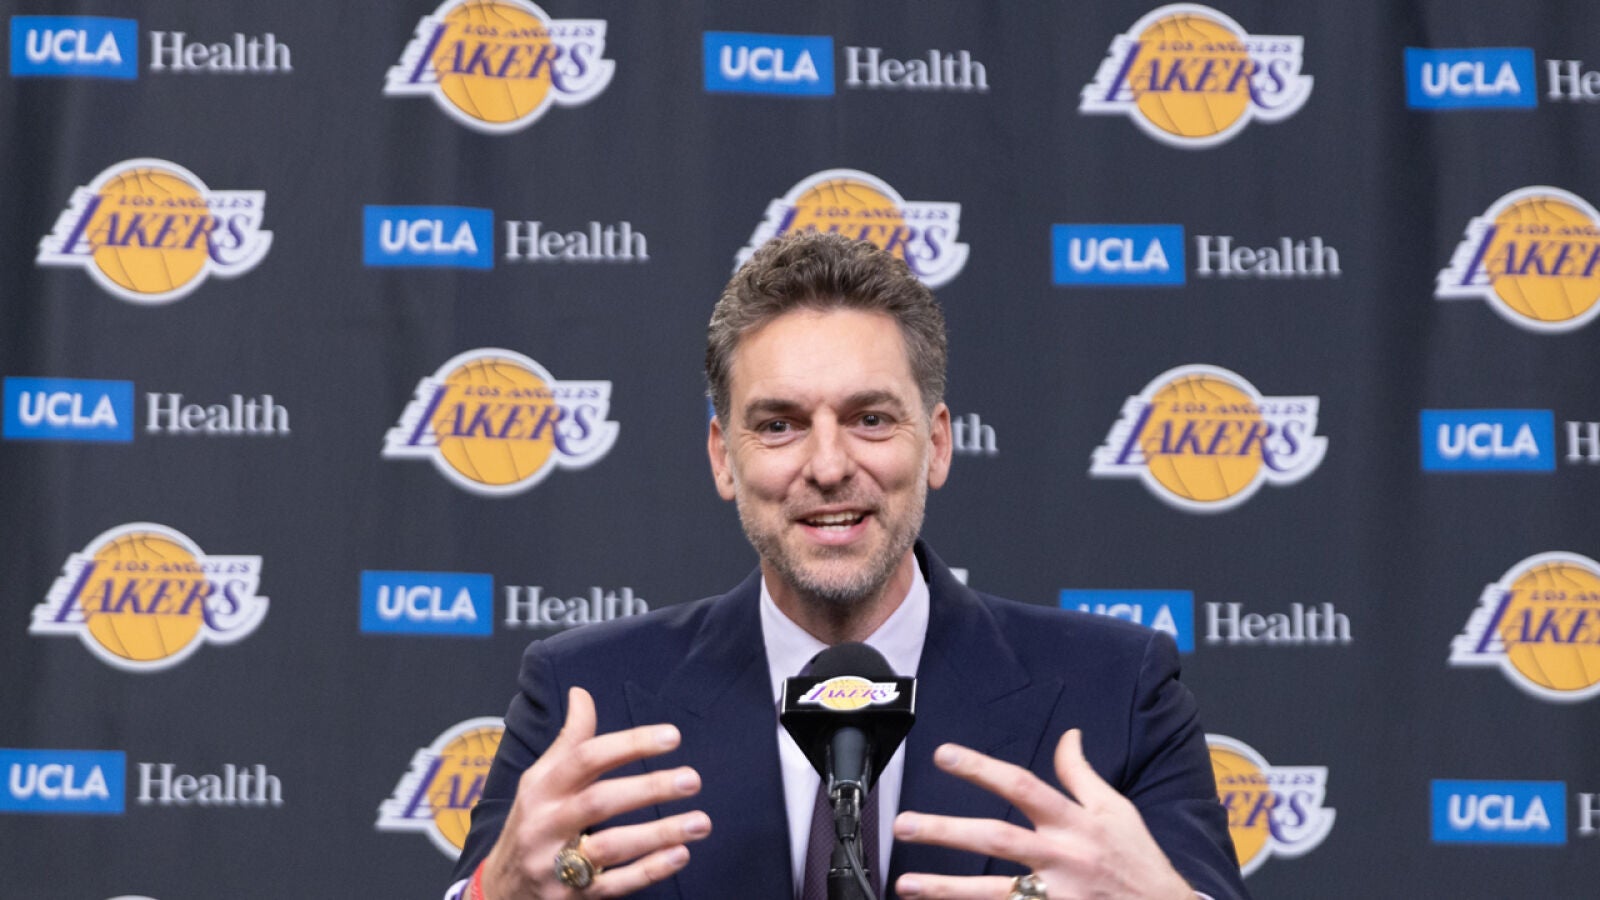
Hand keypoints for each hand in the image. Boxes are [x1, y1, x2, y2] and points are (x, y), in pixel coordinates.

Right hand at [481, 687, 711, 897]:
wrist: (500, 891)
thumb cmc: (531, 824)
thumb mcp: (538, 781)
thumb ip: (568, 741)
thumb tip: (582, 693)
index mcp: (542, 789)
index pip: (585, 758)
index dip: (629, 744)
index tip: (671, 736)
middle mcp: (547, 824)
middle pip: (599, 802)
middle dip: (649, 788)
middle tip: (692, 779)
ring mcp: (556, 864)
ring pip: (611, 847)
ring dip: (659, 833)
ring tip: (700, 821)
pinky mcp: (571, 898)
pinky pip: (614, 885)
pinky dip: (649, 870)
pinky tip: (680, 854)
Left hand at [892, 729, 1192, 899]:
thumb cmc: (1138, 859)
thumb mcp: (1117, 810)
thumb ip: (1082, 776)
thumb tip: (1069, 736)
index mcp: (1074, 823)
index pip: (1022, 786)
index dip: (982, 769)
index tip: (944, 754)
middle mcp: (1062, 858)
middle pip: (996, 839)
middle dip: (947, 831)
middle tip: (902, 823)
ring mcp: (1057, 897)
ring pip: (993, 892)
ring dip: (946, 890)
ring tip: (905, 885)